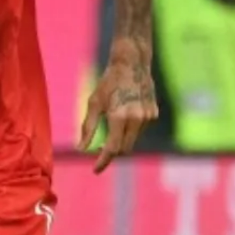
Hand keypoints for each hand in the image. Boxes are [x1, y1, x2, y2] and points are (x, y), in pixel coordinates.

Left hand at [80, 47, 157, 173]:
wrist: (132, 64)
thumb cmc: (108, 82)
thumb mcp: (94, 103)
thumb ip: (88, 128)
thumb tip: (81, 149)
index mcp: (119, 117)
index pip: (112, 149)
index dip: (103, 161)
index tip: (95, 170)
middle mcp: (136, 119)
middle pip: (124, 149)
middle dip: (112, 152)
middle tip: (99, 148)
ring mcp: (147, 117)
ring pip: (132, 140)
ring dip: (121, 139)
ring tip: (112, 122)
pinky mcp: (153, 114)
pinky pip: (140, 130)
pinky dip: (130, 130)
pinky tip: (125, 113)